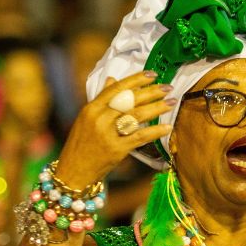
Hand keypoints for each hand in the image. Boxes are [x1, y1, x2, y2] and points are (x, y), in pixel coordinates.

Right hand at [54, 71, 175, 187]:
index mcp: (91, 108)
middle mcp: (99, 119)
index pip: (116, 88)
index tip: (152, 74)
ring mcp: (108, 134)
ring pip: (137, 116)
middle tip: (168, 88)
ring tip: (171, 102)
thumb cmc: (81, 144)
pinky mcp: (117, 150)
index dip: (136, 80)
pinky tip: (167, 127)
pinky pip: (140, 137)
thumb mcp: (86, 118)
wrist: (73, 170)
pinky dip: (155, 131)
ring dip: (157, 108)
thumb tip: (112, 79)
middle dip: (151, 92)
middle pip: (130, 100)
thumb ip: (101, 98)